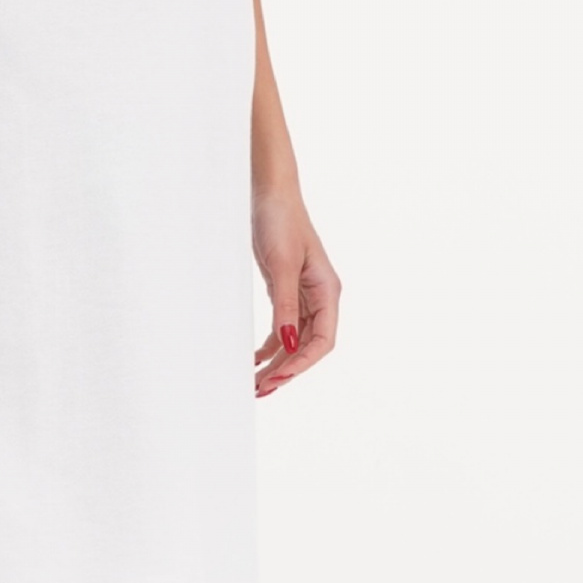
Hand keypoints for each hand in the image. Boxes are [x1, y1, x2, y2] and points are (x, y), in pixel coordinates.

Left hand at [252, 188, 339, 396]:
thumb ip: (284, 306)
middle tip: (260, 389)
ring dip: (277, 362)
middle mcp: (320, 297)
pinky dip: (270, 346)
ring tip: (255, 382)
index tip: (277, 378)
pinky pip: (282, 328)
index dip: (302, 363)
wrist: (269, 193)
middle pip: (308, 346)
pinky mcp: (286, 291)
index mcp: (327, 291)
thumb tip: (286, 344)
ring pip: (294, 340)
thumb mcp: (281, 265)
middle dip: (287, 370)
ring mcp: (303, 295)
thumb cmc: (280, 220)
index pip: (323, 341)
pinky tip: (255, 359)